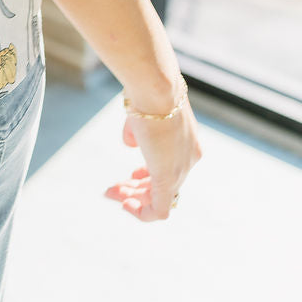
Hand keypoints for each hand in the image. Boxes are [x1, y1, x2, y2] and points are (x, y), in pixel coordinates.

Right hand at [105, 102, 203, 220]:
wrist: (156, 88)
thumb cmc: (146, 93)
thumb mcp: (141, 112)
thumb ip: (136, 131)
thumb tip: (130, 143)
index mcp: (187, 143)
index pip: (169, 167)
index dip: (148, 174)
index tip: (131, 174)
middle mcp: (188, 159)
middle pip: (163, 185)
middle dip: (137, 189)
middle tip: (114, 187)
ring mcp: (180, 170)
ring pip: (159, 198)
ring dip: (134, 198)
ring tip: (112, 192)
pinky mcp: (168, 178)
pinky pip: (159, 210)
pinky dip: (142, 212)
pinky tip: (125, 204)